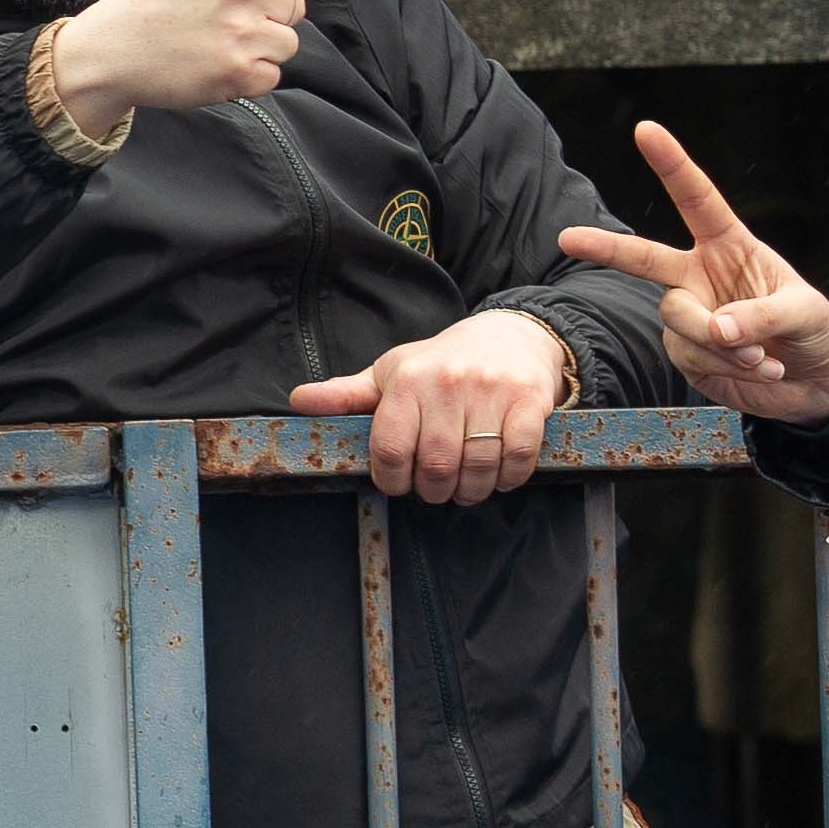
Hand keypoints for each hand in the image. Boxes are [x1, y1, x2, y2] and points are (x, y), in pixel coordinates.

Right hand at [47, 0, 305, 141]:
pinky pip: (271, 76)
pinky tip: (210, 64)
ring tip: (212, 41)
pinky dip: (244, 78)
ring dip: (256, 48)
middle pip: (294, 7)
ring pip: (286, 42)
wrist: (111, 49)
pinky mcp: (240, 72)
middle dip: (263, 15)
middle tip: (215, 18)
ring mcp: (243, 32)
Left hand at [293, 308, 577, 506]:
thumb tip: (298, 401)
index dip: (390, 479)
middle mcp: (447, 384)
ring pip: (477, 465)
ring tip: (463, 490)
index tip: (397, 484)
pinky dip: (508, 478)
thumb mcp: (388, 373)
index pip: (389, 448)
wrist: (509, 336)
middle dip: (431, 491)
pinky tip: (498, 478)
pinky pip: (518, 456)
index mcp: (406, 380)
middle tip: (433, 491)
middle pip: (435, 464)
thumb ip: (346, 395)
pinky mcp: (530, 401)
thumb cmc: (439, 363)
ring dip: (470, 491)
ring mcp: (492, 391)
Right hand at [562, 118, 828, 429]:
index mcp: (729, 247)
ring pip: (678, 318)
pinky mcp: (685, 352)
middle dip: (604, 248)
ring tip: (764, 355)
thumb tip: (718, 329)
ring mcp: (688, 314)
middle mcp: (699, 276)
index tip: (646, 130)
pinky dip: (730, 366)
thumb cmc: (813, 331)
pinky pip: (691, 354)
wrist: (814, 381)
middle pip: (643, 258)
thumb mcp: (805, 312)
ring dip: (724, 342)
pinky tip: (760, 369)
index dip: (671, 165)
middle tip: (568, 239)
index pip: (697, 200)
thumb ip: (761, 316)